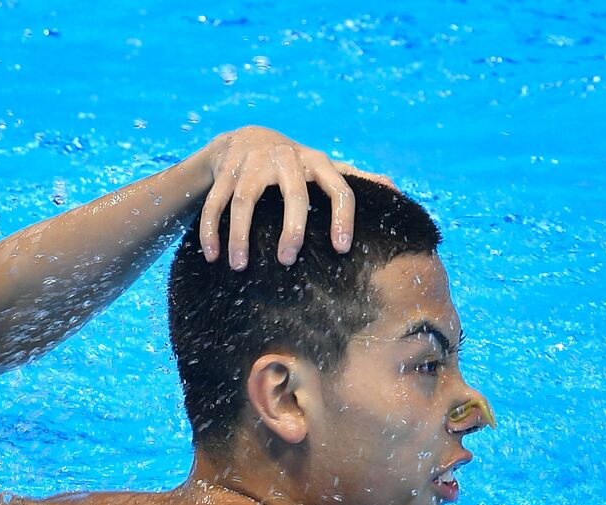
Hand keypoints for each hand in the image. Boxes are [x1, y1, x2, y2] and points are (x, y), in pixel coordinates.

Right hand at [197, 126, 389, 269]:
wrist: (246, 137)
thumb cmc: (294, 163)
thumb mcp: (324, 166)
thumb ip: (355, 178)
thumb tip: (394, 190)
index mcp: (317, 161)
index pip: (339, 188)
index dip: (343, 218)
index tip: (340, 249)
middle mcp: (286, 158)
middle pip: (293, 194)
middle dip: (291, 229)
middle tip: (287, 261)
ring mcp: (252, 163)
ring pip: (244, 201)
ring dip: (239, 235)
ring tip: (238, 266)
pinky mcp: (224, 172)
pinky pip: (215, 203)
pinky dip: (211, 230)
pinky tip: (212, 255)